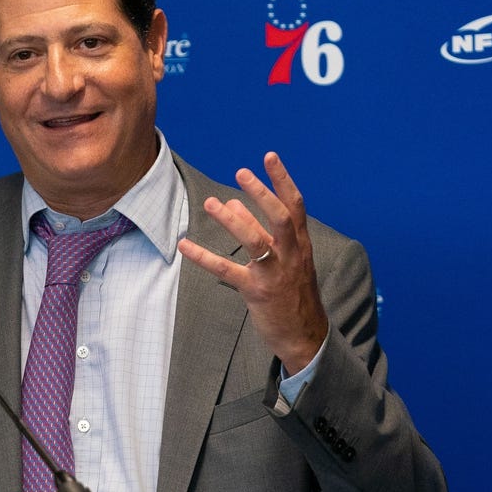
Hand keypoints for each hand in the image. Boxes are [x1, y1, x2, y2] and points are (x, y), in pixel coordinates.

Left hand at [177, 152, 327, 373]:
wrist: (305, 335)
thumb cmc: (292, 292)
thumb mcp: (283, 259)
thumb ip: (260, 229)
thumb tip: (234, 202)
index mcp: (300, 244)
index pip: (295, 205)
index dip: (282, 180)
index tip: (269, 157)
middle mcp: (291, 255)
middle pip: (280, 217)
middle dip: (261, 193)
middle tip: (241, 173)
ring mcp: (275, 273)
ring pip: (256, 241)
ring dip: (232, 220)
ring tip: (210, 203)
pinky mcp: (257, 292)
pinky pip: (227, 270)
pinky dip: (204, 257)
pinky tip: (185, 245)